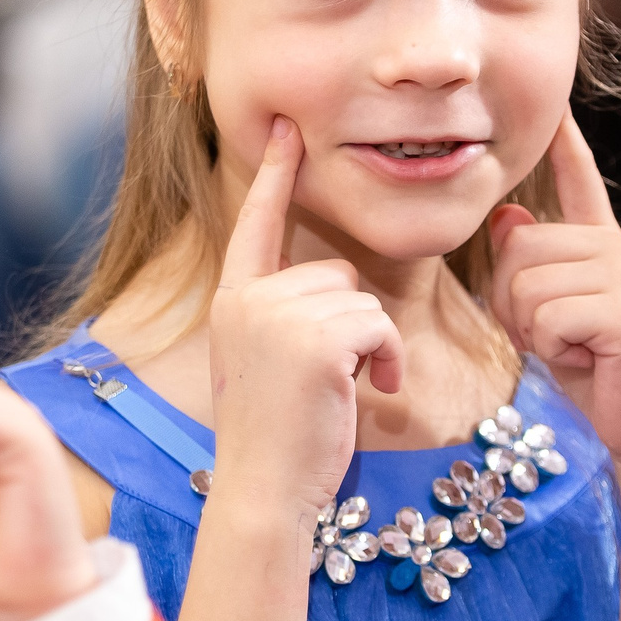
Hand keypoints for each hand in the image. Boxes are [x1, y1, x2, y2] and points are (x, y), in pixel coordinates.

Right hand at [208, 117, 403, 531]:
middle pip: (333, 273)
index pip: (255, 224)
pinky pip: (378, 325)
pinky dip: (388, 358)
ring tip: (346, 389)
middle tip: (333, 377)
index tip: (288, 129)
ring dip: (372, 345)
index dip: (273, 175)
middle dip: (351, 322)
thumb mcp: (267, 362)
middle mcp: (248, 299)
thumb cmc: (278, 437)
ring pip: (361, 300)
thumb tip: (339, 290)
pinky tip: (376, 391)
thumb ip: (285, 316)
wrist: (264, 491)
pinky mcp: (317, 340)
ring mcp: (278, 316)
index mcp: (232, 301)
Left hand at [487, 115, 620, 471]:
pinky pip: (545, 318)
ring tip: (570, 346)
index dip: (565, 143)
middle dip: (512, 303)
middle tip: (550, 335)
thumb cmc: (594, 372)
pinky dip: (549, 349)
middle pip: (515, 251)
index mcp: (601, 244)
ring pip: (524, 286)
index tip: (557, 104)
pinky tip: (585, 357)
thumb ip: (531, 268)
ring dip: (530, 330)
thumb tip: (508, 218)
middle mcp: (616, 247)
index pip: (579, 180)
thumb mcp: (549, 315)